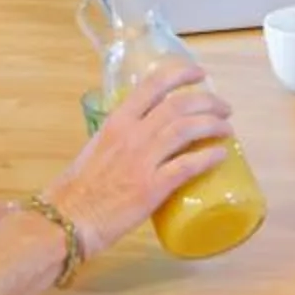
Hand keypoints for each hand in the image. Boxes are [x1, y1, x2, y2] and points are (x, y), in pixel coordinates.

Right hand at [48, 61, 231, 256]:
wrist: (67, 220)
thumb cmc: (78, 188)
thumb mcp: (98, 148)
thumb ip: (121, 137)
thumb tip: (146, 135)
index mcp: (117, 121)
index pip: (153, 85)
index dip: (181, 74)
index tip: (200, 74)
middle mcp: (131, 134)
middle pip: (179, 105)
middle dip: (208, 102)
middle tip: (223, 109)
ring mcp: (142, 160)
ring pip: (186, 129)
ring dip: (213, 125)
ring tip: (227, 129)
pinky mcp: (151, 187)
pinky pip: (187, 166)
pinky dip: (208, 157)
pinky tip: (221, 155)